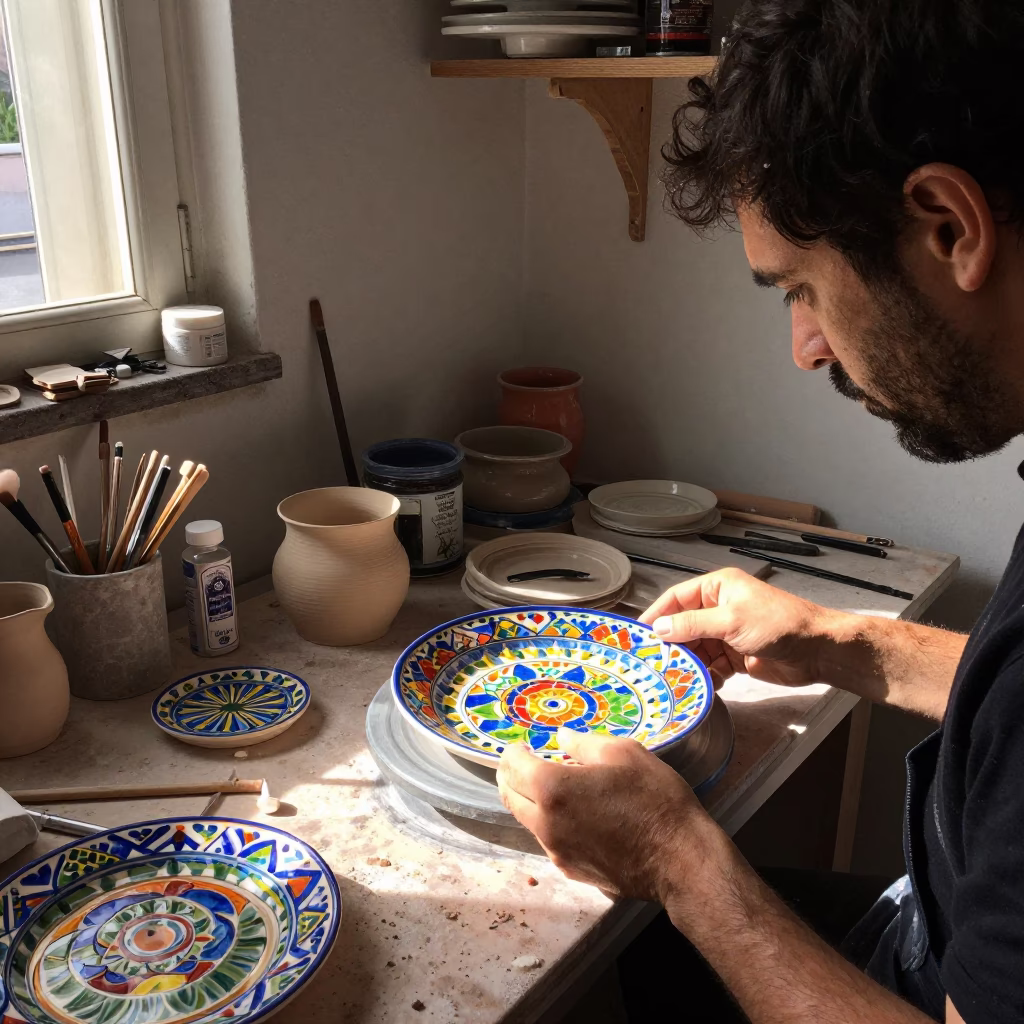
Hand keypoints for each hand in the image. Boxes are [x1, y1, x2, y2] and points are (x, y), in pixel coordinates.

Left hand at [497, 727, 715, 901]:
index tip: (523, 745)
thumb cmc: (655, 800)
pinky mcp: (571, 870)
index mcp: (553, 789)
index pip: (512, 765)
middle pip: (509, 795)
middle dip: (511, 775)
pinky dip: (549, 823)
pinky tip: (574, 816)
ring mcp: (556, 851)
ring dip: (529, 800)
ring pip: (526, 820)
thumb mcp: (625, 753)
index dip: (513, 752)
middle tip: (524, 763)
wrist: (680, 861)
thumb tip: (561, 738)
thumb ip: (584, 743)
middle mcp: (545, 823)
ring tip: (551, 787)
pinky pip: (548, 841)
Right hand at [639, 568, 835, 689]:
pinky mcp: (736, 656)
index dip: (656, 615)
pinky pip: (712, 666)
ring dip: (686, 664)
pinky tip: (697, 687)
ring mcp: (727, 633)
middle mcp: (719, 608)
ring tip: (671, 680)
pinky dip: (705, 676)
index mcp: (718, 589)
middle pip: (683, 627)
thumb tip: (658, 629)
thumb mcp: (731, 621)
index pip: (677, 599)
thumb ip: (693, 625)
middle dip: (670, 645)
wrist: (817, 651)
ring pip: (696, 649)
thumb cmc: (777, 624)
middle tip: (650, 664)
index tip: (636, 635)